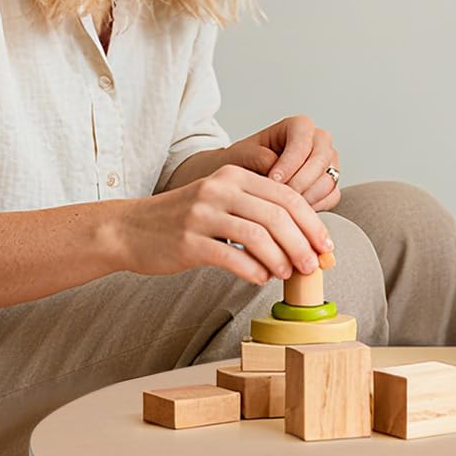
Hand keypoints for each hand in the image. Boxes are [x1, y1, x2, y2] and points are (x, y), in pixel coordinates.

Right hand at [115, 165, 332, 287]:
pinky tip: (260, 279)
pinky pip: (232, 257)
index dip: (313, 223)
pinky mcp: (189, 241)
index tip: (326, 246)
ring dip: (281, 260)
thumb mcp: (219, 201)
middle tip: (313, 267)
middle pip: (277, 216)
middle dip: (303, 245)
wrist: (129, 229)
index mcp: (233, 175)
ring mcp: (202, 214)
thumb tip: (301, 241)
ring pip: (258, 237)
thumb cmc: (181, 222)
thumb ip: (255, 212)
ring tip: (288, 275)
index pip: (287, 196)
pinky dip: (253, 271)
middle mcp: (219, 189)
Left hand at [224, 115, 341, 210]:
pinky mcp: (331, 185)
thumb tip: (278, 170)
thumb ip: (259, 157)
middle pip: (321, 160)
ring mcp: (328, 163)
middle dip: (299, 182)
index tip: (273, 179)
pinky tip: (293, 209)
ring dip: (306, 196)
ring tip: (283, 204)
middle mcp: (319, 141)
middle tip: (279, 196)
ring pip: (328, 180)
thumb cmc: (246, 163)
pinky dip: (314, 206)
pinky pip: (331, 197)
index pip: (303, 141)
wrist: (246, 180)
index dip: (289, 163)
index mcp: (299, 126)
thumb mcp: (242, 154)